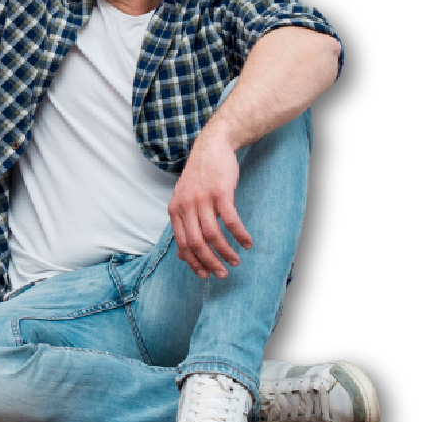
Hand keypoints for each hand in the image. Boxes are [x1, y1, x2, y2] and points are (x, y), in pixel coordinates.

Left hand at [168, 130, 250, 277]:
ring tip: (236, 261)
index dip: (193, 262)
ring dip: (226, 251)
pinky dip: (239, 235)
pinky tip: (247, 243)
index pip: (181, 243)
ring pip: (212, 234)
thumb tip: (180, 255)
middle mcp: (185, 205)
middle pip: (196, 242)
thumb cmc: (200, 177)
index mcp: (175, 209)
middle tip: (222, 274)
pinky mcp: (220, 192)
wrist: (212, 147)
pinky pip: (230, 220)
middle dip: (209, 262)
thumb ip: (182, 225)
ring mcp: (202, 198)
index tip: (204, 275)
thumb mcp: (184, 199)